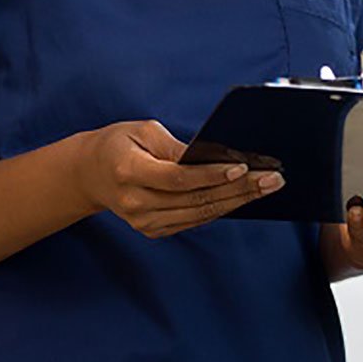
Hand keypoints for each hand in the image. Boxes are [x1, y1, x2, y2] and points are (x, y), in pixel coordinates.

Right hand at [73, 120, 283, 238]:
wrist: (91, 173)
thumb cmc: (119, 144)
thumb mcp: (142, 131)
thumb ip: (175, 147)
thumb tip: (214, 157)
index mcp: (128, 171)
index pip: (177, 178)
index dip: (211, 175)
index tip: (241, 167)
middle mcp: (135, 203)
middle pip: (196, 199)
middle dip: (238, 188)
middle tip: (271, 178)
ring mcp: (144, 222)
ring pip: (200, 214)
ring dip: (237, 200)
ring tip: (267, 186)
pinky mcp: (153, 231)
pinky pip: (194, 220)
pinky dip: (221, 208)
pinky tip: (243, 196)